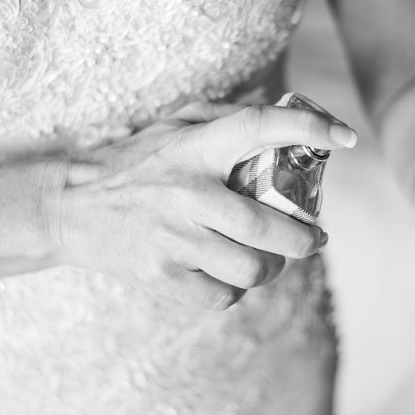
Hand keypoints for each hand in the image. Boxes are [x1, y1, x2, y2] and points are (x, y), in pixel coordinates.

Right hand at [53, 101, 356, 309]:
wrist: (68, 205)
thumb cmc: (132, 162)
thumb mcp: (172, 126)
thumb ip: (224, 120)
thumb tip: (287, 119)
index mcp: (195, 147)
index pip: (260, 127)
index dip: (309, 129)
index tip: (345, 139)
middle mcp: (187, 191)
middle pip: (270, 227)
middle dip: (304, 240)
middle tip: (313, 239)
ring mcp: (174, 237)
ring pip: (252, 269)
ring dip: (271, 270)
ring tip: (269, 262)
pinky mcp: (161, 274)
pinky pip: (222, 296)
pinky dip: (234, 291)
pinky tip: (227, 276)